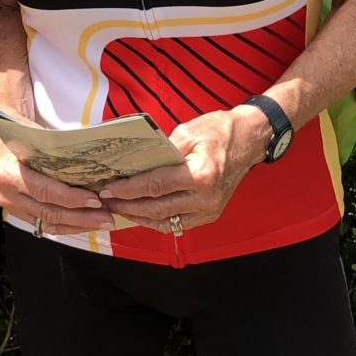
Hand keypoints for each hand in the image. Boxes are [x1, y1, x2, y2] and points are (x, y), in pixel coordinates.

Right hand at [0, 94, 114, 236]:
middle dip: (80, 217)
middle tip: (105, 217)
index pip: (44, 191)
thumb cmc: (22, 132)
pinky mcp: (18, 211)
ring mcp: (10, 205)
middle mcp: (6, 193)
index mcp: (9, 173)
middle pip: (47, 212)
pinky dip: (67, 225)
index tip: (95, 200)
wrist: (3, 137)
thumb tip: (94, 165)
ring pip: (47, 223)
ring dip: (77, 225)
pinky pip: (44, 224)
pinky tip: (85, 223)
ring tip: (100, 222)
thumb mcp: (38, 137)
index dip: (71, 198)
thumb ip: (59, 153)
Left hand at [95, 106, 268, 233]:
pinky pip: (178, 224)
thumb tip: (132, 164)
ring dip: (139, 217)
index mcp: (201, 175)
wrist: (250, 140)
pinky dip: (157, 220)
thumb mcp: (187, 132)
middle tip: (105, 201)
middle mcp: (206, 198)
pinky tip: (140, 212)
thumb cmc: (218, 131)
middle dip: (127, 206)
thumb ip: (160, 151)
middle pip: (157, 209)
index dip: (128, 190)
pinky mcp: (210, 215)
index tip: (108, 189)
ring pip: (166, 222)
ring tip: (117, 208)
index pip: (155, 187)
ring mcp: (210, 210)